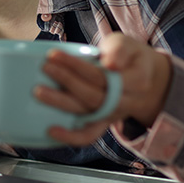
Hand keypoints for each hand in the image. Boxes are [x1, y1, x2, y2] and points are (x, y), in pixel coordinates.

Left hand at [33, 33, 172, 145]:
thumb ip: (120, 50)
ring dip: (61, 103)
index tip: (54, 54)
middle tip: (45, 67)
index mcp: (136, 81)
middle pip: (93, 96)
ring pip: (87, 113)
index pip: (103, 75)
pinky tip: (51, 130)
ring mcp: (112, 114)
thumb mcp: (128, 45)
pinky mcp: (102, 123)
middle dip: (66, 80)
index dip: (77, 66)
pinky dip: (70, 137)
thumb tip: (110, 64)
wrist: (145, 81)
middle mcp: (125, 102)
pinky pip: (89, 135)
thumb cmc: (129, 58)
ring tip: (38, 91)